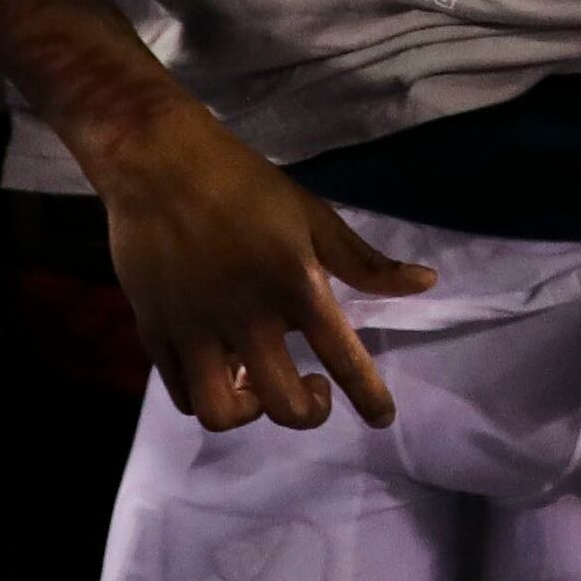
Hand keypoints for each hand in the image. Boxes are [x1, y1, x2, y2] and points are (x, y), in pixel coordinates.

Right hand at [86, 101, 434, 430]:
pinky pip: (181, 393)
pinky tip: (222, 370)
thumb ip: (365, 262)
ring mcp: (194, 329)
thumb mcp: (314, 217)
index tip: (383, 418)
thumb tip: (426, 283)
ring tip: (258, 383)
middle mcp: (246, 317)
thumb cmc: (245, 186)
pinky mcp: (154, 331)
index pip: (343, 358)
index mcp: (294, 285)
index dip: (368, 396)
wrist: (158, 163)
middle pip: (282, 405)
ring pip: (222, 413)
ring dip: (249, 412)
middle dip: (309, 412)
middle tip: (313, 388)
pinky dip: (207, 394)